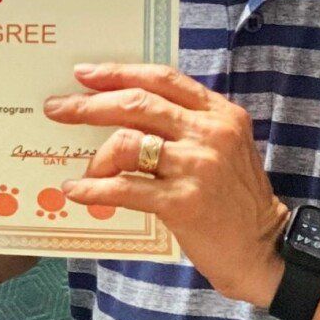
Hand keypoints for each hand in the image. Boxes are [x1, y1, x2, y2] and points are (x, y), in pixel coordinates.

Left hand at [43, 63, 288, 305]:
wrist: (262, 247)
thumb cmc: (234, 199)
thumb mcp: (222, 148)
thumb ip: (186, 126)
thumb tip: (125, 113)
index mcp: (219, 114)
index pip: (162, 79)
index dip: (119, 72)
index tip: (85, 73)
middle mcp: (210, 133)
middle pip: (137, 103)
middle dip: (90, 104)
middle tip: (57, 108)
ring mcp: (197, 167)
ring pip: (127, 142)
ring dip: (96, 157)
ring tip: (85, 172)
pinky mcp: (183, 202)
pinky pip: (124, 188)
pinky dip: (94, 190)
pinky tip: (76, 192)